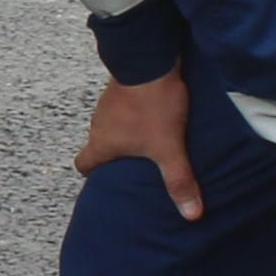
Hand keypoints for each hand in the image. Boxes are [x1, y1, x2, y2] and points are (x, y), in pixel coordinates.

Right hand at [75, 68, 202, 220]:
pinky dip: (133, 111)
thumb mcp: (168, 148)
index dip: (92, 172)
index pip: (83, 164)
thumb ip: (179, 180)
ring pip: (110, 123)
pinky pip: (121, 105)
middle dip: (113, 153)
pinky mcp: (120, 86)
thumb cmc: (153, 107)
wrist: (150, 59)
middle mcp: (98, 123)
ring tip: (148, 135)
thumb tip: (191, 215)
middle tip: (134, 160)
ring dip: (124, 130)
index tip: (108, 176)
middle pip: (98, 143)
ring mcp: (107, 102)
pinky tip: (152, 112)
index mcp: (102, 143)